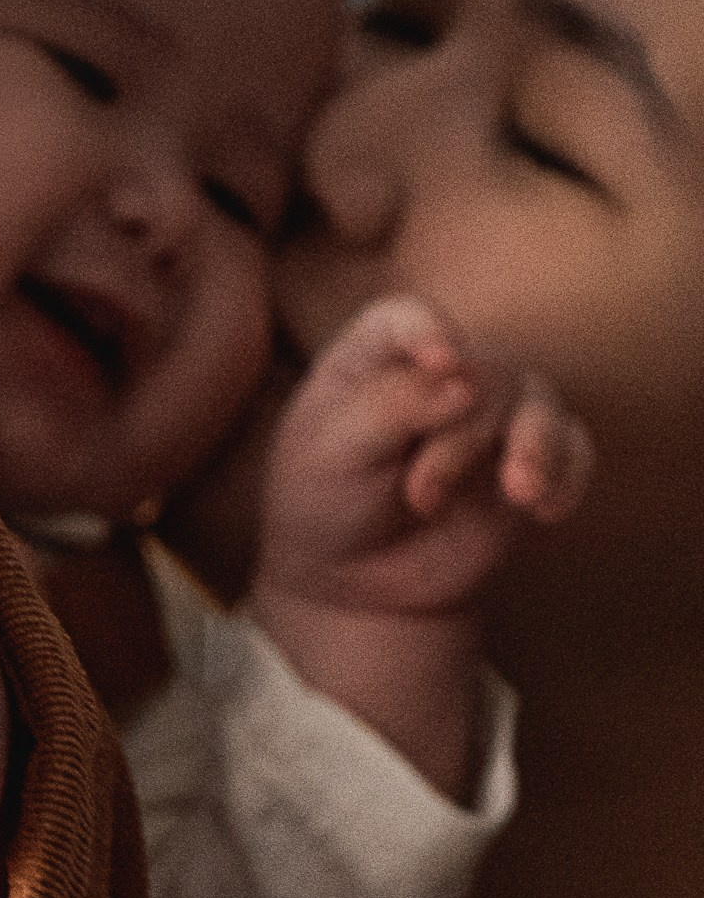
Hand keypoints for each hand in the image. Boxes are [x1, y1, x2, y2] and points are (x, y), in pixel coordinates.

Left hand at [254, 294, 590, 625]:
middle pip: (485, 371)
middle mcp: (444, 372)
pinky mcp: (527, 462)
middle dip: (463, 436)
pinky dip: (568, 476)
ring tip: (519, 493)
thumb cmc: (325, 502)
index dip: (431, 333)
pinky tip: (544, 511)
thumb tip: (466, 378)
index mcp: (378, 353)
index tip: (443, 361)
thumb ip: (393, 406)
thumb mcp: (334, 454)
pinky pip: (573, 450)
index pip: (412, 317)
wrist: (351, 580)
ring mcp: (491, 416)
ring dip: (534, 446)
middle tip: (421, 497)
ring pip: (539, 402)